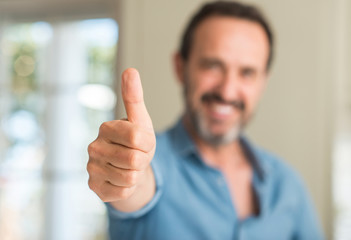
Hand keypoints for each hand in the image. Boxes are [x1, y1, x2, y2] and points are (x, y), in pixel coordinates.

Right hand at [87, 68, 155, 209]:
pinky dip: (129, 187)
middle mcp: (94, 147)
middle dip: (143, 160)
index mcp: (106, 128)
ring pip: (131, 177)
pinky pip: (124, 191)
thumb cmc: (136, 142)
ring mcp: (92, 168)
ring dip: (137, 174)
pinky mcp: (95, 187)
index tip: (142, 141)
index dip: (148, 143)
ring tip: (129, 167)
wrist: (129, 168)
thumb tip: (130, 70)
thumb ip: (134, 97)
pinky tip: (121, 179)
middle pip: (135, 159)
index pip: (138, 138)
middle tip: (136, 156)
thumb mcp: (140, 120)